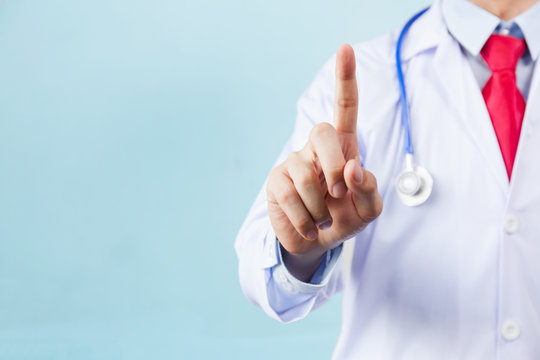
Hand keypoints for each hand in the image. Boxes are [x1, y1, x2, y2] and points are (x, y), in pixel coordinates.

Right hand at [266, 44, 382, 280]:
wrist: (315, 241)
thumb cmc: (345, 218)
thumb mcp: (369, 211)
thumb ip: (369, 190)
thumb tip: (352, 169)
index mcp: (344, 148)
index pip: (345, 108)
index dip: (344, 79)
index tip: (344, 48)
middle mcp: (317, 149)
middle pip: (322, 131)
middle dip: (332, 164)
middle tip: (337, 190)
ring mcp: (293, 162)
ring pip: (304, 174)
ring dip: (319, 206)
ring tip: (323, 219)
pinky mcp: (276, 181)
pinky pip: (288, 196)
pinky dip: (305, 220)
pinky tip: (310, 227)